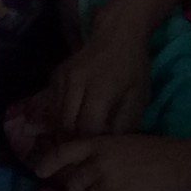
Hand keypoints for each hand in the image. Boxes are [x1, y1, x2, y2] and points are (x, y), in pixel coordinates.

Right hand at [21, 15, 159, 148]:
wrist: (117, 33)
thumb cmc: (133, 68)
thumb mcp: (138, 98)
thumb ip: (123, 124)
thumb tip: (108, 146)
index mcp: (100, 90)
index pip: (87, 128)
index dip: (89, 145)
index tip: (93, 157)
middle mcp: (76, 83)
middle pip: (66, 124)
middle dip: (72, 144)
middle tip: (78, 158)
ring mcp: (62, 78)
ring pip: (55, 116)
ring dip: (62, 133)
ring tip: (70, 147)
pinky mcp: (55, 76)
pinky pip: (52, 104)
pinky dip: (57, 118)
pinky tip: (66, 127)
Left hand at [33, 129, 190, 190]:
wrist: (190, 163)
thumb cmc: (164, 154)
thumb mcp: (126, 144)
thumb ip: (105, 157)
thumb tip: (92, 179)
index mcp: (98, 144)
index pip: (62, 152)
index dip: (48, 164)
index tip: (40, 173)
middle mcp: (96, 164)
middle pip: (72, 188)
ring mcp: (106, 185)